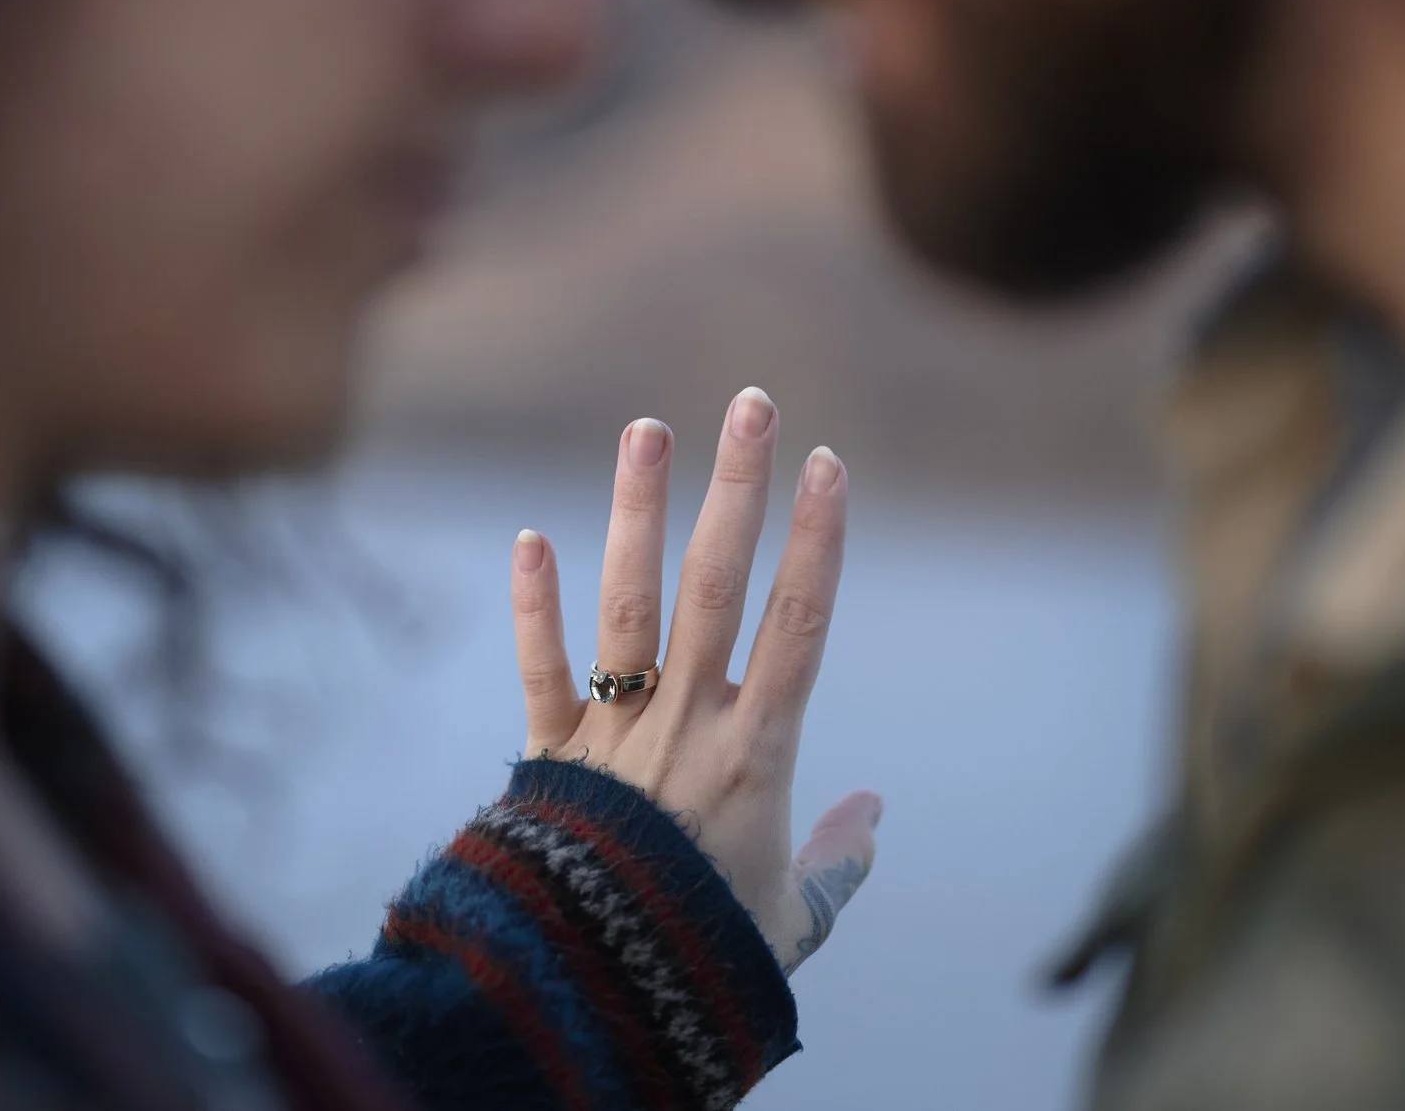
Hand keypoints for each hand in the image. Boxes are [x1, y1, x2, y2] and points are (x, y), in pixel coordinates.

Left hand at [509, 387, 880, 972]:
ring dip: (637, 512)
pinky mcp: (547, 758)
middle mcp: (685, 727)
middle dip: (738, 489)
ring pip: (628, 605)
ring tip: (645, 429)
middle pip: (718, 586)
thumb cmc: (704, 963)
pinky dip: (533, 607)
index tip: (829, 464)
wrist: (596, 1000)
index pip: (798, 625)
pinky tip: (529, 537)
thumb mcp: (792, 923)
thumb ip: (837, 865)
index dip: (817, 541)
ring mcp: (612, 735)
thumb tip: (874, 814)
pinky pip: (540, 672)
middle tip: (752, 404)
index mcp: (757, 756)